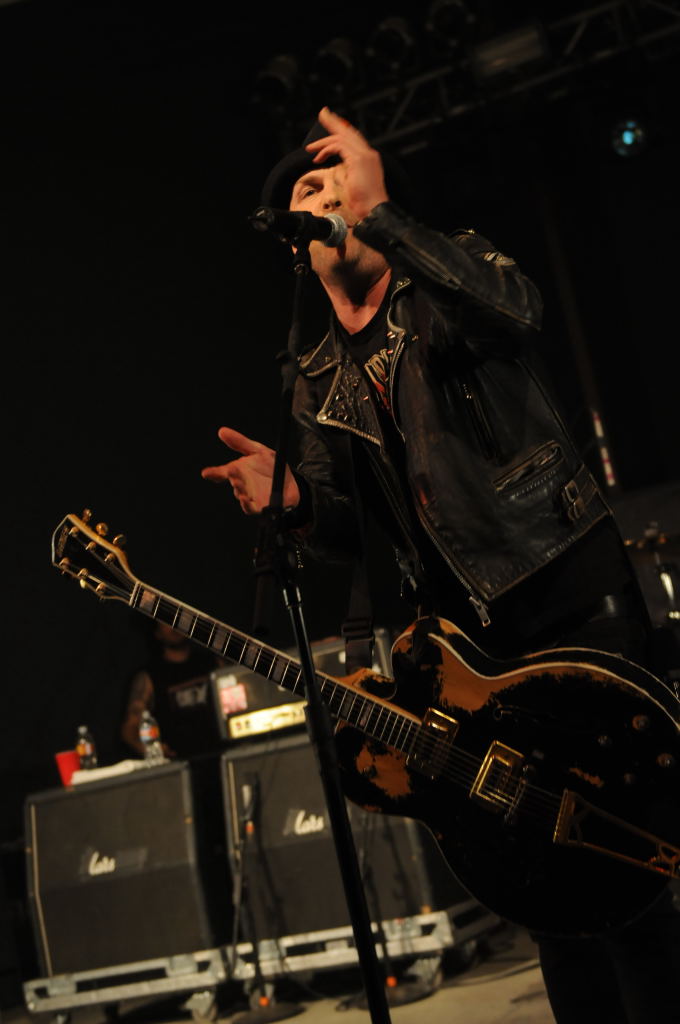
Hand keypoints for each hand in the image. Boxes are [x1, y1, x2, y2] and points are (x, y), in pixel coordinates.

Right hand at [201, 427, 300, 515]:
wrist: (290, 484)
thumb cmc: (271, 468)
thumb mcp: (258, 451)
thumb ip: (240, 442)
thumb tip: (222, 431)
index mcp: (238, 471)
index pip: (223, 472)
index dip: (213, 473)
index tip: (206, 473)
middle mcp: (241, 484)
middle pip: (234, 481)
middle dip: (232, 476)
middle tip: (232, 471)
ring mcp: (249, 496)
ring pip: (240, 494)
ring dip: (239, 489)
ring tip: (238, 483)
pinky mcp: (258, 507)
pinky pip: (250, 508)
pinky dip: (247, 504)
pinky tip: (246, 499)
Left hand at [306, 106, 388, 220]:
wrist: (374, 210)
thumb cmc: (366, 203)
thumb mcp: (355, 183)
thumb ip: (349, 171)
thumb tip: (340, 168)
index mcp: (369, 159)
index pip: (354, 139)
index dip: (342, 131)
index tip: (332, 125)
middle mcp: (369, 153)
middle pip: (349, 131)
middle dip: (334, 122)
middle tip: (323, 113)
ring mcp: (365, 155)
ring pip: (341, 137)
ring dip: (323, 142)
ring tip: (310, 148)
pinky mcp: (358, 159)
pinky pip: (339, 146)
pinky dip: (326, 149)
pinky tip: (319, 157)